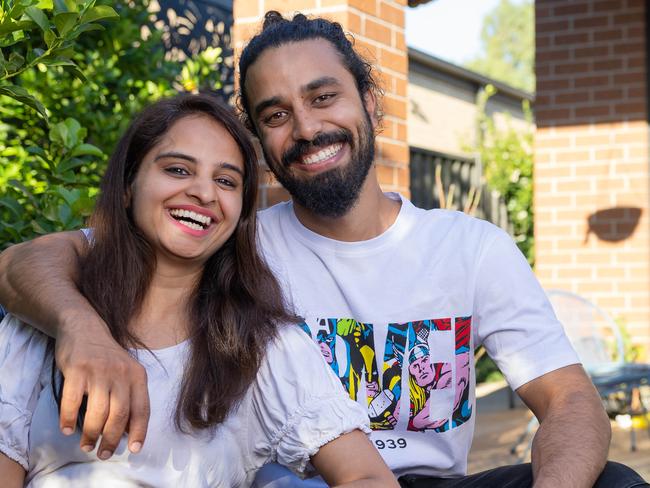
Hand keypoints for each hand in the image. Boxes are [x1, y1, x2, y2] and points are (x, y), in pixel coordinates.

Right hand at [55, 318, 149, 459]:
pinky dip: (68, 419)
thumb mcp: (125, 373)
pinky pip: (72, 402)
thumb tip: (127, 431)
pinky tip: (67, 429)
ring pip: (98, 412)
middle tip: (103, 453)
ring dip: (91, 433)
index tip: (134, 449)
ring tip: (86, 445)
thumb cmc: (105, 357)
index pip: (142, 409)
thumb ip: (128, 397)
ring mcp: (99, 371)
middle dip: (112, 439)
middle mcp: (121, 373)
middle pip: (120, 414)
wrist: (83, 327)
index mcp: (137, 375)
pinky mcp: (77, 370)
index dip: (139, 431)